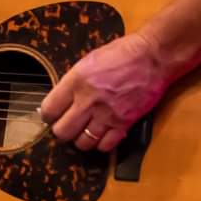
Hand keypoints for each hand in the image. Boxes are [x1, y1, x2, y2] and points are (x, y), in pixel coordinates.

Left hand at [39, 33, 166, 151]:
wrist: (152, 57)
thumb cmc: (121, 54)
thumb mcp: (87, 62)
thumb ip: (72, 82)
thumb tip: (60, 100)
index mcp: (76, 81)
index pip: (49, 109)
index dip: (48, 115)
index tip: (51, 115)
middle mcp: (88, 100)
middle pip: (62, 131)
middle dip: (61, 131)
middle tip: (66, 125)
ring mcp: (106, 114)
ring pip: (82, 142)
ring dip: (80, 139)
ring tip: (83, 132)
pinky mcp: (124, 123)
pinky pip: (105, 146)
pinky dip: (100, 144)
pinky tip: (100, 135)